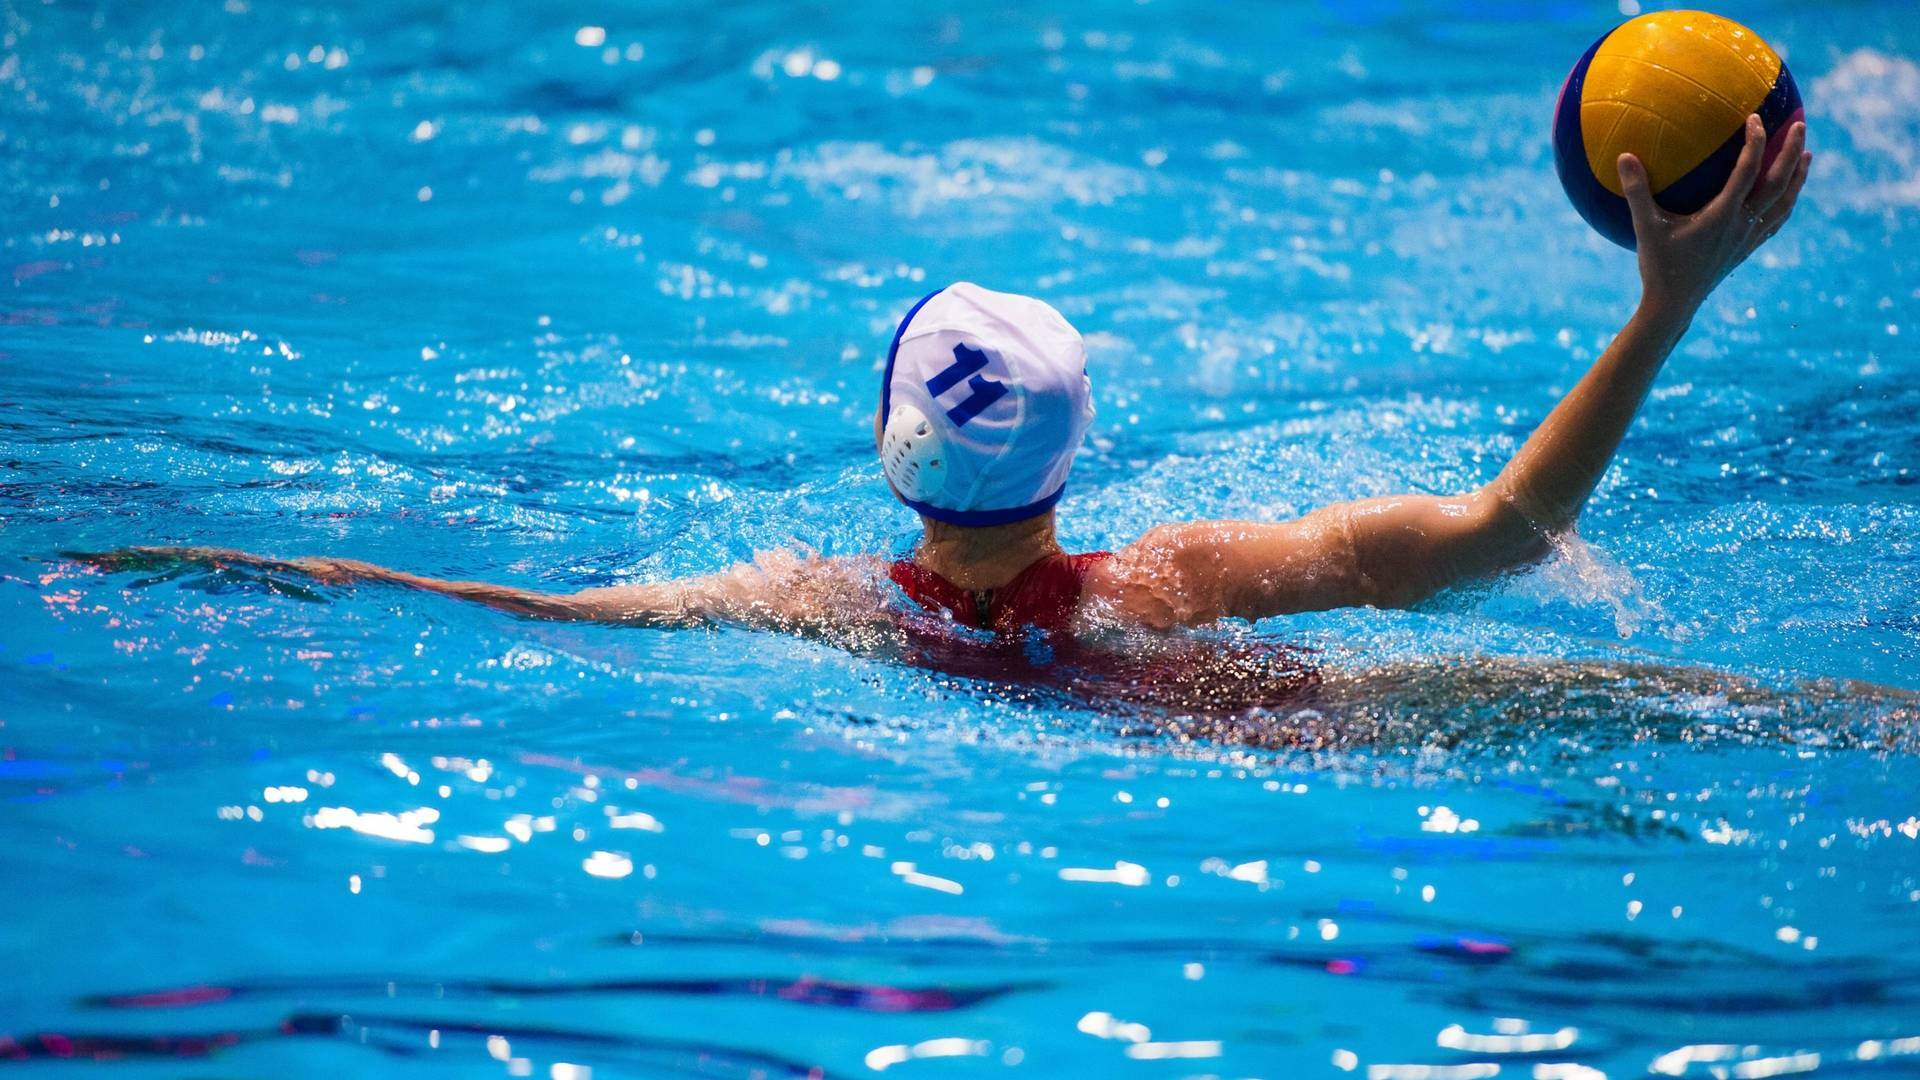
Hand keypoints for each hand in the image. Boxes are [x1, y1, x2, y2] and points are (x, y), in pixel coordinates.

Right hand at [1617, 115, 1810, 316]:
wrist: (1674, 306)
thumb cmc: (1657, 266)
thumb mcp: (1643, 227)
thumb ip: (1636, 191)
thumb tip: (1623, 156)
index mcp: (1722, 215)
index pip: (1747, 172)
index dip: (1755, 142)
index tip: (1755, 118)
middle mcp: (1742, 225)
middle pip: (1778, 183)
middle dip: (1792, 152)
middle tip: (1800, 124)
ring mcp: (1748, 238)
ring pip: (1784, 203)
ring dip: (1798, 178)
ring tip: (1808, 156)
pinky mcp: (1747, 249)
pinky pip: (1776, 221)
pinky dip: (1786, 202)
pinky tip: (1787, 193)